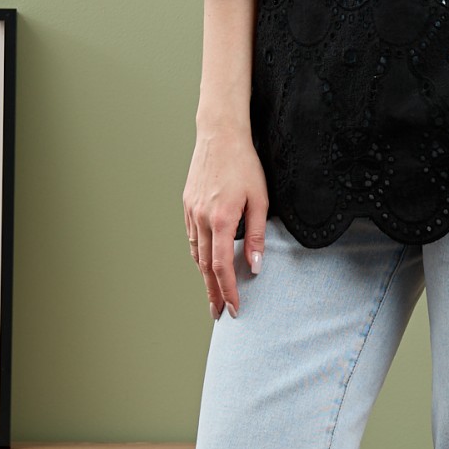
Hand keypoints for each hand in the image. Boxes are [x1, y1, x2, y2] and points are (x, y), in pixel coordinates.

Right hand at [184, 125, 268, 319]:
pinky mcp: (187, 205)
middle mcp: (202, 219)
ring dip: (203, 277)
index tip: (234, 308)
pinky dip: (198, 255)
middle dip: (212, 293)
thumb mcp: (261, 200)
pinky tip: (204, 263)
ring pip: (195, 253)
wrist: (219, 135)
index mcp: (222, 220)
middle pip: (205, 267)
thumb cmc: (244, 164)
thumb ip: (257, 235)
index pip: (222, 267)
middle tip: (218, 313)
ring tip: (212, 294)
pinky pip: (192, 237)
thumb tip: (255, 266)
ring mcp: (191, 212)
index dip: (228, 291)